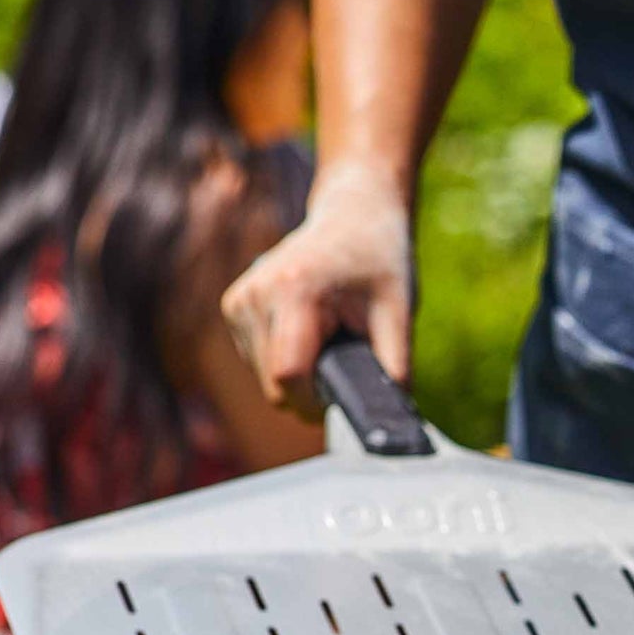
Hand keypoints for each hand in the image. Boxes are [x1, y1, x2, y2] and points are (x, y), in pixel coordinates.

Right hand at [221, 162, 412, 416]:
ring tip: (331, 340)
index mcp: (294, 291)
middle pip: (274, 385)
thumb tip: (391, 419)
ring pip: (264, 378)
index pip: (289, 377)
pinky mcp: (234, 307)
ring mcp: (239, 300)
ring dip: (299, 376)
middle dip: (312, 392)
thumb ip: (392, 370)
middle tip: (347, 367)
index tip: (344, 402)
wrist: (354, 215)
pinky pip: (258, 361)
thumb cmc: (379, 262)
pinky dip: (285, 360)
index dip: (317, 403)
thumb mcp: (399, 314)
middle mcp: (255, 294)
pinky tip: (310, 333)